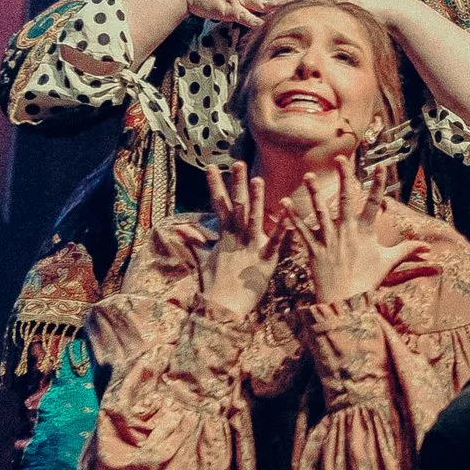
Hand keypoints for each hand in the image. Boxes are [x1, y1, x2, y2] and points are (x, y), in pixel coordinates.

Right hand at [195, 161, 282, 318]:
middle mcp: (237, 238)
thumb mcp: (202, 260)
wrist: (222, 308)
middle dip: (237, 184)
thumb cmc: (213, 285)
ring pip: (255, 219)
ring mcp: (251, 248)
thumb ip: (195, 242)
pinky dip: (283, 229)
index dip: (216, 185)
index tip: (212, 166)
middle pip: (237, 206)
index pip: (219, 205)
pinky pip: (277, 243)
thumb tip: (180, 230)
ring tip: (258, 179)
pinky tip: (289, 215)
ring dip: (257, 199)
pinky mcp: (266, 261)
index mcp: (224, 236)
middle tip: (238, 162)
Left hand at [289, 162, 430, 304]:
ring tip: (308, 176)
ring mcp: (329, 240)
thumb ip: (406, 250)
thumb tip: (428, 247)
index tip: (380, 166)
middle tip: (340, 159)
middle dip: (344, 177)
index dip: (379, 184)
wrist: (344, 301)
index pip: (375, 203)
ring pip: (320, 211)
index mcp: (366, 232)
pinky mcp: (313, 250)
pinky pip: (301, 231)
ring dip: (314, 193)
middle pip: (346, 199)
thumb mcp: (388, 263)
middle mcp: (347, 232)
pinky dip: (292, 218)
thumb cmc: (368, 281)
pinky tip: (284, 204)